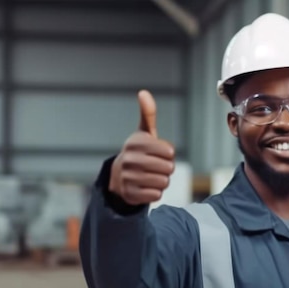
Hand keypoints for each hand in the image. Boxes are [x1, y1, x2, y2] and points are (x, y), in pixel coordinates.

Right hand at [109, 90, 174, 205]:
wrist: (118, 177)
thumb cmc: (139, 152)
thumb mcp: (144, 133)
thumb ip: (148, 113)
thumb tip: (143, 92)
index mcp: (136, 143)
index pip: (169, 152)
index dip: (168, 154)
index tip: (158, 153)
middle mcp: (130, 160)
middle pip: (169, 168)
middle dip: (166, 168)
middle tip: (154, 166)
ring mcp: (129, 178)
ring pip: (164, 182)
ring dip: (161, 181)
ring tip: (150, 176)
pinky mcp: (130, 194)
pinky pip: (156, 195)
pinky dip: (155, 192)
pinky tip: (145, 187)